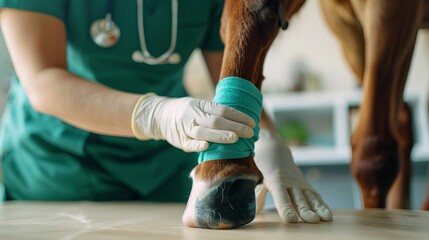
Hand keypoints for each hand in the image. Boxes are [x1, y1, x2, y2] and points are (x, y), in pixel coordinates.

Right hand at [132, 94, 255, 151]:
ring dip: (219, 135)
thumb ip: (216, 112)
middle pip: (216, 121)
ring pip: (204, 132)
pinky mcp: (180, 141)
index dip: (238, 116)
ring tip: (234, 139)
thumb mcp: (200, 106)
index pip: (223, 110)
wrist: (161, 116)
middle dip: (235, 127)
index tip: (252, 122)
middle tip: (250, 133)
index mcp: (201, 106)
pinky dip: (197, 145)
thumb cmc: (188, 112)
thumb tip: (240, 120)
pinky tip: (207, 146)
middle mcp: (194, 115)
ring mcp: (186, 128)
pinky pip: (189, 143)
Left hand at [254, 129, 332, 222]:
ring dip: (318, 208)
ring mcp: (300, 183)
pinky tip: (328, 214)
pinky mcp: (305, 184)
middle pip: (299, 199)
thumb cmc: (264, 166)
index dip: (286, 208)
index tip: (291, 219)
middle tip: (313, 220)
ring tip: (326, 218)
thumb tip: (256, 212)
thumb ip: (259, 196)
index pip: (282, 198)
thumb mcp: (258, 179)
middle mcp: (290, 183)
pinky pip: (315, 195)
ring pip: (310, 197)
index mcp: (276, 182)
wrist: (275, 150)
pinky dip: (322, 204)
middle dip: (306, 210)